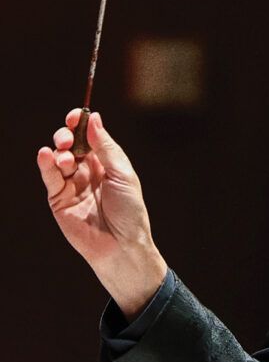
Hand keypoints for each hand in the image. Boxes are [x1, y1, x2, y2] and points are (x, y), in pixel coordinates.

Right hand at [37, 109, 165, 318]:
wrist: (122, 246)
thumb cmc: (129, 212)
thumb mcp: (123, 175)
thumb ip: (106, 148)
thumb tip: (95, 119)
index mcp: (107, 164)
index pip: (90, 137)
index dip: (82, 124)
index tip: (77, 115)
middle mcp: (88, 172)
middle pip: (71, 144)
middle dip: (67, 135)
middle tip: (68, 137)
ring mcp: (72, 185)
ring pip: (58, 158)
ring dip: (60, 151)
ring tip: (67, 158)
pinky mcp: (58, 199)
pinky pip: (49, 177)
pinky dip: (45, 163)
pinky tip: (46, 154)